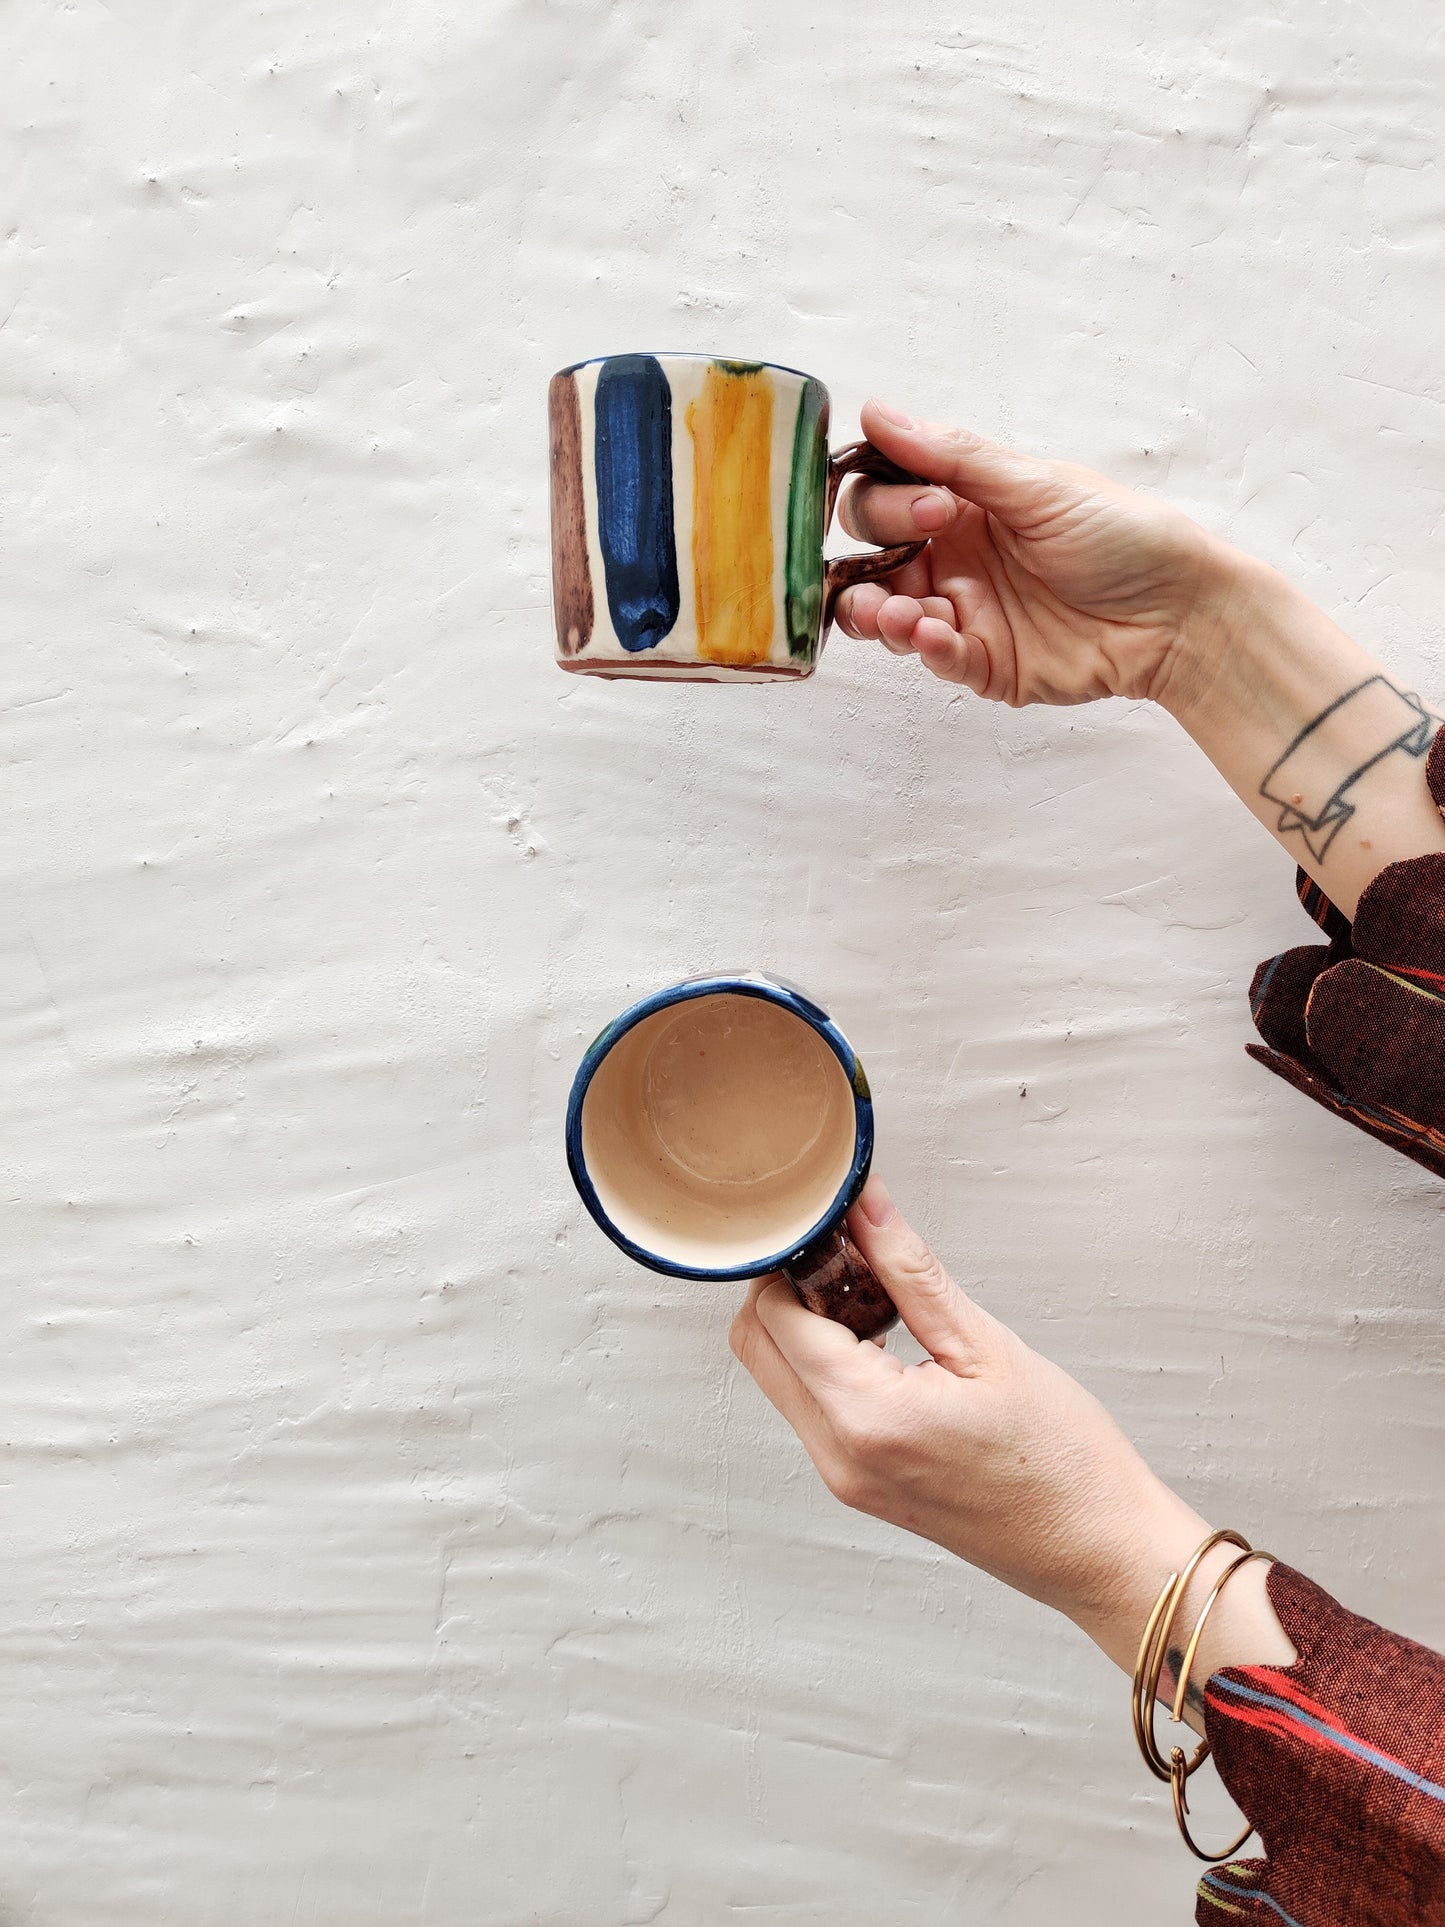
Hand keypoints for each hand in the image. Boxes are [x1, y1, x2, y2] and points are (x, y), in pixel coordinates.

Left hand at [730, 1175, 1211, 1671]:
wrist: (1102, 1552)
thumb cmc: (1065, 1461)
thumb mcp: (986, 1345)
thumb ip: (910, 1270)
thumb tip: (863, 1207)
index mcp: (865, 1418)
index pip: (775, 1314)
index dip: (798, 1259)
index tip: (840, 1229)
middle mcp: (838, 1456)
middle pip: (757, 1345)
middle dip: (790, 1289)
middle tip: (856, 1261)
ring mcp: (844, 1478)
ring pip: (779, 1376)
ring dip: (808, 1327)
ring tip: (884, 1303)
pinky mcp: (859, 1485)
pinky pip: (812, 1409)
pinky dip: (828, 1365)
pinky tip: (889, 1345)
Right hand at [835, 400, 1242, 707]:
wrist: (1179, 612)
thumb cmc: (1126, 537)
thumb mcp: (1036, 486)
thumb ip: (952, 456)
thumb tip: (878, 412)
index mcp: (964, 506)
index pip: (884, 499)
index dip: (886, 504)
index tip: (931, 508)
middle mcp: (956, 558)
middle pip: (872, 560)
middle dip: (868, 562)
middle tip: (913, 559)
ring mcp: (968, 613)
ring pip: (888, 618)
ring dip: (877, 615)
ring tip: (897, 615)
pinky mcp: (986, 663)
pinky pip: (936, 659)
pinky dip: (926, 648)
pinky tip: (936, 636)